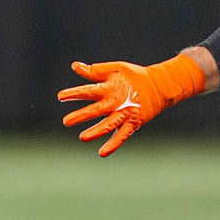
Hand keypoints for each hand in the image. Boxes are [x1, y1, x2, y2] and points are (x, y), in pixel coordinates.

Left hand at [57, 54, 205, 156]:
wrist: (160, 86)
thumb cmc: (134, 76)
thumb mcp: (115, 68)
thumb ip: (94, 70)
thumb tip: (75, 66)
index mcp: (110, 87)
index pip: (88, 91)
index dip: (74, 94)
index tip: (60, 97)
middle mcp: (116, 102)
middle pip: (96, 110)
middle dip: (80, 116)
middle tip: (66, 121)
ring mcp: (125, 114)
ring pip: (108, 125)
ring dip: (95, 132)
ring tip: (82, 137)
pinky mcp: (134, 123)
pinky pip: (122, 136)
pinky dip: (113, 145)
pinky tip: (102, 153)